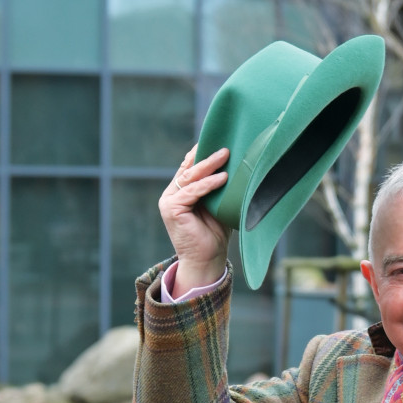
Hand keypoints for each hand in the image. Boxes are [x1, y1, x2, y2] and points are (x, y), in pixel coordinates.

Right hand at [159, 145, 230, 295]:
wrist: (207, 261)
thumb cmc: (215, 235)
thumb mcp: (218, 206)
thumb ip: (217, 188)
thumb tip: (233, 167)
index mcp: (181, 192)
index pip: (189, 167)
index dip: (201, 154)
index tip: (217, 141)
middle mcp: (172, 195)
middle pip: (189, 169)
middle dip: (207, 156)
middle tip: (226, 147)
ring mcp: (169, 201)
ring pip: (189, 177)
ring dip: (209, 165)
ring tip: (226, 155)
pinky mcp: (172, 209)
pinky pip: (191, 191)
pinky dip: (208, 184)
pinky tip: (223, 178)